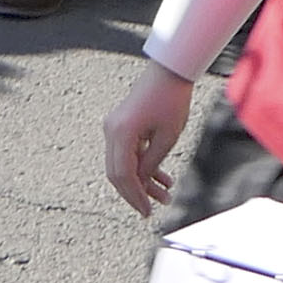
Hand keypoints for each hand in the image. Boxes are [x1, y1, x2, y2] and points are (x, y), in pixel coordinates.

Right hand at [101, 62, 193, 214]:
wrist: (169, 71)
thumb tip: (142, 184)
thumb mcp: (167, 137)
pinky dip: (142, 166)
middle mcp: (111, 131)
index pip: (123, 174)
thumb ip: (152, 163)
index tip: (147, 211)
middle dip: (135, 193)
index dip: (134, 196)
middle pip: (117, 173)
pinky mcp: (121, 125)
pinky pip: (128, 152)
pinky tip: (162, 179)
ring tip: (165, 195)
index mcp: (121, 133)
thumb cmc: (171, 99)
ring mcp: (114, 127)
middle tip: (152, 209)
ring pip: (123, 165)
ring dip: (142, 181)